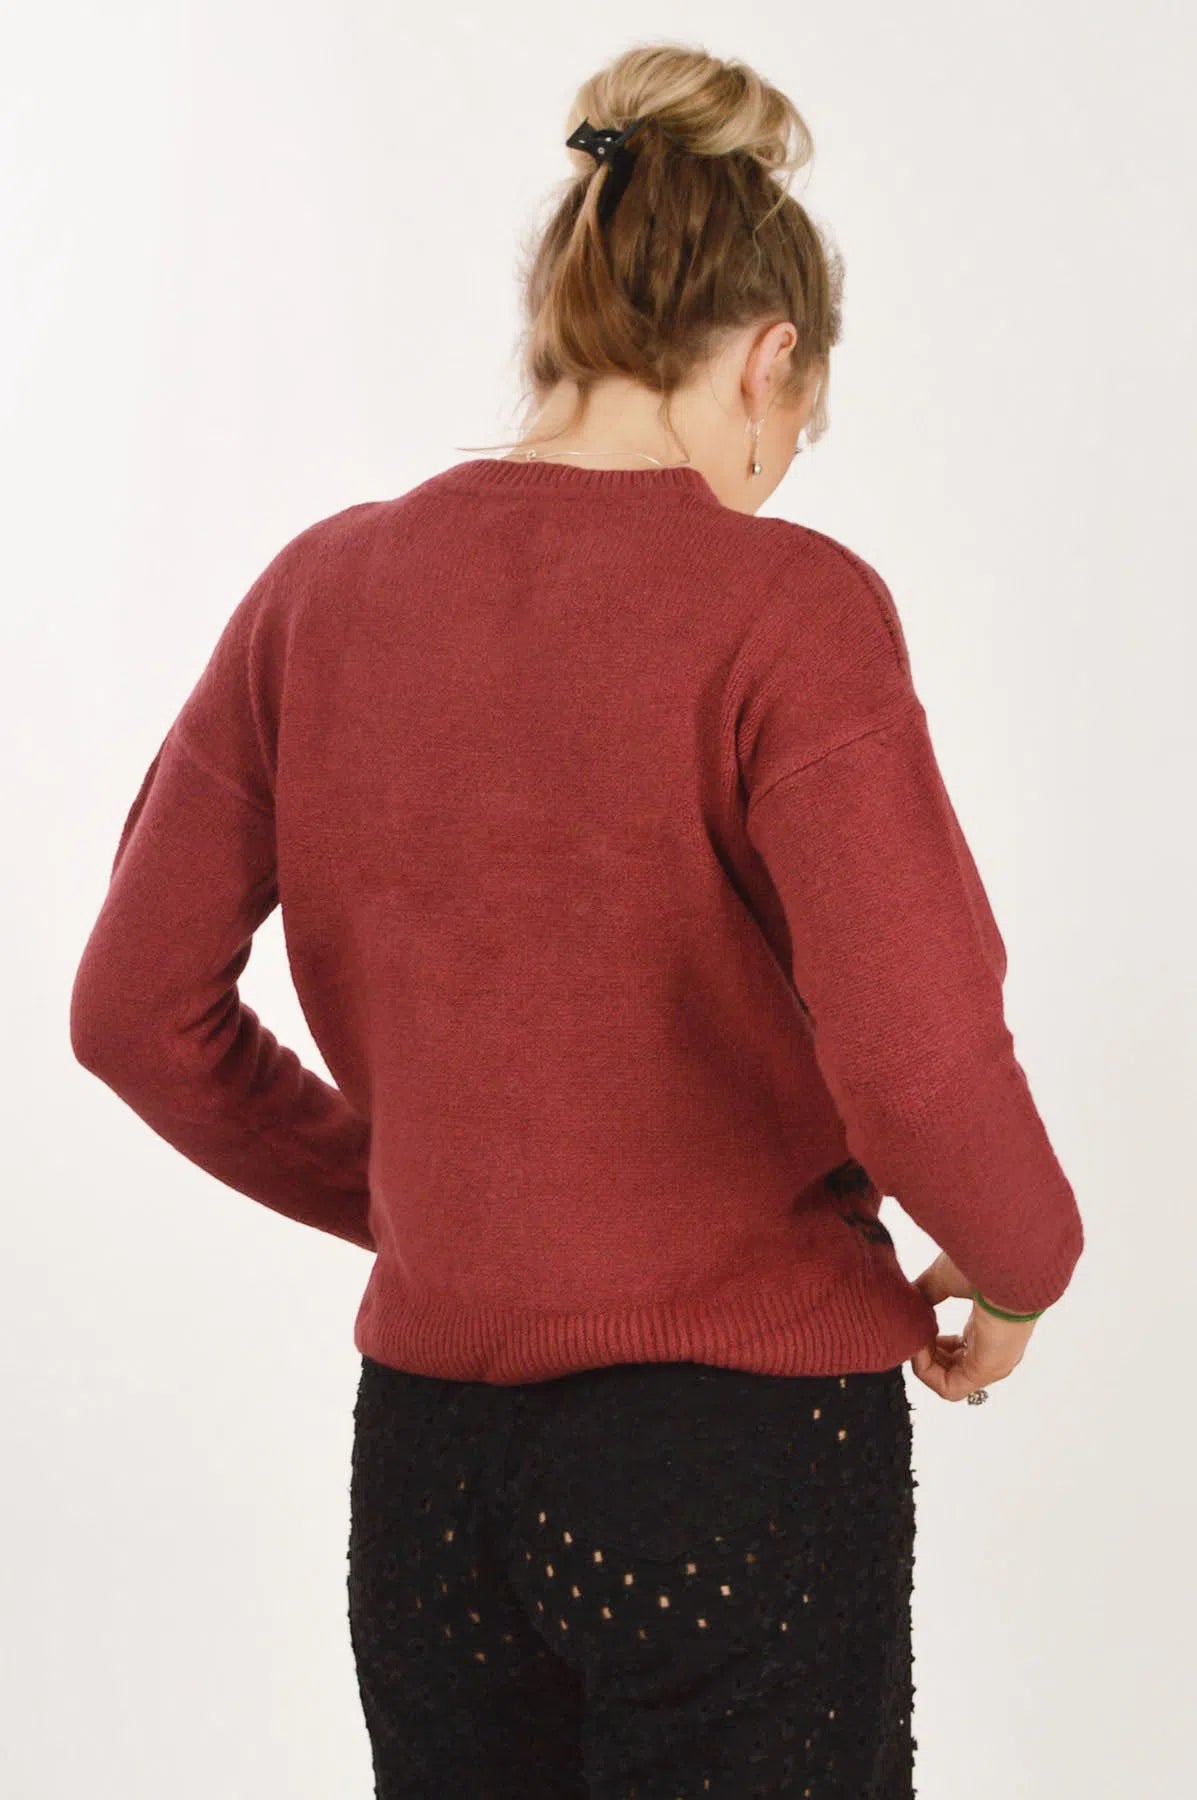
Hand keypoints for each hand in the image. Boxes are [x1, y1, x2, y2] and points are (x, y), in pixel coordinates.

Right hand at [909, 1250, 1037, 1400]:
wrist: (1004, 1263)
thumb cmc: (984, 1265)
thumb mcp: (946, 1278)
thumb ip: (927, 1292)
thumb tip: (910, 1301)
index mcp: (989, 1326)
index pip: (958, 1348)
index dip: (932, 1342)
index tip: (919, 1326)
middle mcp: (993, 1349)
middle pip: (952, 1367)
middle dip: (926, 1355)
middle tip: (914, 1335)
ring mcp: (992, 1363)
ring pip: (949, 1381)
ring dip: (924, 1363)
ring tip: (915, 1337)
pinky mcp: (985, 1370)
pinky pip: (950, 1386)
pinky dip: (927, 1371)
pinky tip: (919, 1346)